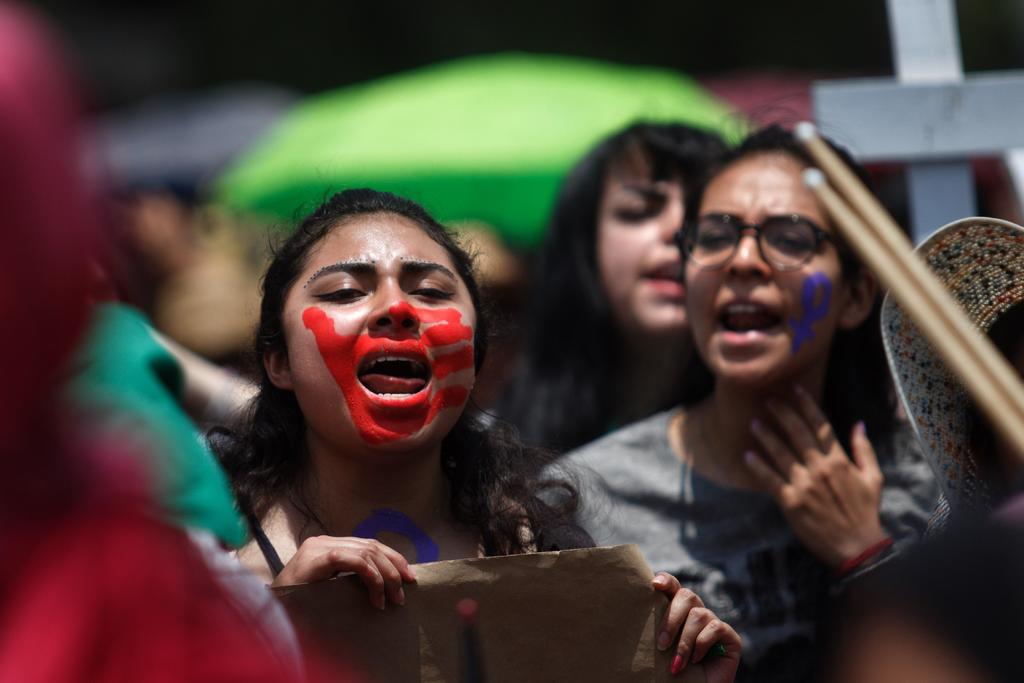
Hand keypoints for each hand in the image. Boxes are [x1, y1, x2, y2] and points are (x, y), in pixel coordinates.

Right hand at [271, 535, 416, 608]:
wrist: (265, 610)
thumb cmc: (296, 604)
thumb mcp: (327, 588)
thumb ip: (347, 579)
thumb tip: (384, 586)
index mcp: (328, 546)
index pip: (369, 545)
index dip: (392, 559)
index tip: (409, 577)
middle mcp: (324, 541)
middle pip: (372, 546)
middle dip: (394, 567)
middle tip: (405, 590)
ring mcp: (318, 547)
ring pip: (366, 553)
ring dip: (385, 577)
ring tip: (392, 599)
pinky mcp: (316, 558)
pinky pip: (353, 561)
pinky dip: (371, 577)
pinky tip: (376, 596)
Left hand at [652, 573, 740, 681]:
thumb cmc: (672, 674)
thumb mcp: (659, 649)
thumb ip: (655, 628)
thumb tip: (640, 602)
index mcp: (678, 611)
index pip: (674, 586)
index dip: (666, 580)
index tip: (654, 584)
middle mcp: (697, 613)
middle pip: (687, 595)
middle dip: (672, 619)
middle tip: (661, 645)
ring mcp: (715, 623)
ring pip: (698, 614)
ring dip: (684, 641)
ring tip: (676, 663)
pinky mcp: (730, 637)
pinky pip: (715, 628)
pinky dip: (701, 644)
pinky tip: (695, 660)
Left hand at [744, 385, 886, 567]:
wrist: (857, 547)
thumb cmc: (865, 512)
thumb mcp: (873, 478)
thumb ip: (864, 449)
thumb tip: (858, 424)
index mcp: (839, 460)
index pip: (820, 425)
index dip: (805, 404)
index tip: (793, 388)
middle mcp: (820, 468)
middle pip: (796, 433)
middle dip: (781, 413)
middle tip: (767, 399)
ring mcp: (804, 484)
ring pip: (780, 453)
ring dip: (765, 435)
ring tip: (753, 422)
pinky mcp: (791, 502)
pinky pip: (770, 479)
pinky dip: (757, 466)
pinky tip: (747, 455)